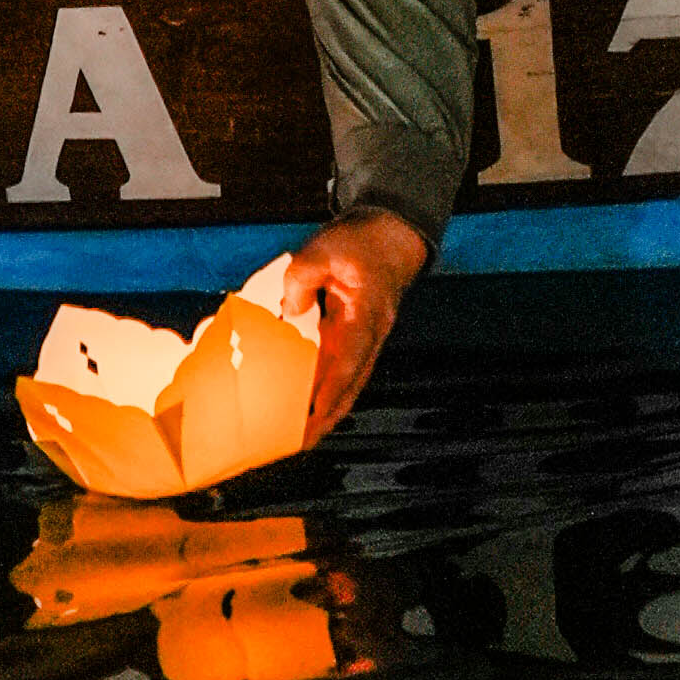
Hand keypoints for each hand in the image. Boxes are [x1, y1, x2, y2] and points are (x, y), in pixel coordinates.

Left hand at [279, 205, 430, 439]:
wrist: (390, 237)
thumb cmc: (361, 243)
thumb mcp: (324, 250)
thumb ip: (302, 279)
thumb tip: (288, 311)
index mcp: (366, 315)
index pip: (349, 361)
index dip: (330, 392)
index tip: (313, 417)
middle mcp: (370, 335)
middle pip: (352, 385)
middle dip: (328, 417)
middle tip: (300, 441)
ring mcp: (366, 339)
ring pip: (349, 384)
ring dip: (327, 410)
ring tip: (300, 433)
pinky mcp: (357, 338)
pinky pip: (343, 371)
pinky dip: (327, 391)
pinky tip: (307, 402)